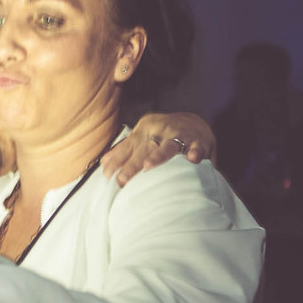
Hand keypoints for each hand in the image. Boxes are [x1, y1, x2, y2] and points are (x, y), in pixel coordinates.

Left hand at [101, 112, 215, 185]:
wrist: (194, 122)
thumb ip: (125, 149)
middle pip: (144, 149)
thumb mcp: (143, 137)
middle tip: (122, 180)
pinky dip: (195, 152)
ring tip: (148, 166)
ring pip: (168, 146)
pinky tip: (192, 159)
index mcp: (144, 131)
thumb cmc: (162, 135)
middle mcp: (159, 131)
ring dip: (158, 156)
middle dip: (132, 165)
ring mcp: (179, 135)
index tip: (107, 176)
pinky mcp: (198, 141)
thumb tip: (103, 163)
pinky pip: (196, 147)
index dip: (116, 161)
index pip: (127, 147)